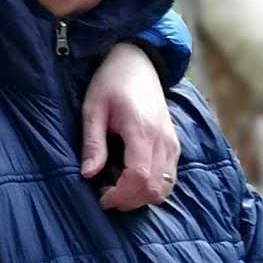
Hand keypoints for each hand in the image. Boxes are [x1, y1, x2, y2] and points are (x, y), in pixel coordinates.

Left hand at [82, 42, 178, 212]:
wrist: (137, 62)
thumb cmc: (111, 81)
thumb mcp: (93, 108)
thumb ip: (93, 142)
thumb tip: (87, 174)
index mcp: (142, 130)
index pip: (138, 176)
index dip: (121, 195)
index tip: (101, 198)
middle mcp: (163, 140)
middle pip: (153, 188)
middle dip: (129, 200)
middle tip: (106, 196)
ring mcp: (172, 143)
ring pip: (164, 187)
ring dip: (141, 196)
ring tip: (118, 188)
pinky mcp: (175, 144)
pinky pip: (169, 177)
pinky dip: (152, 187)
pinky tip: (131, 178)